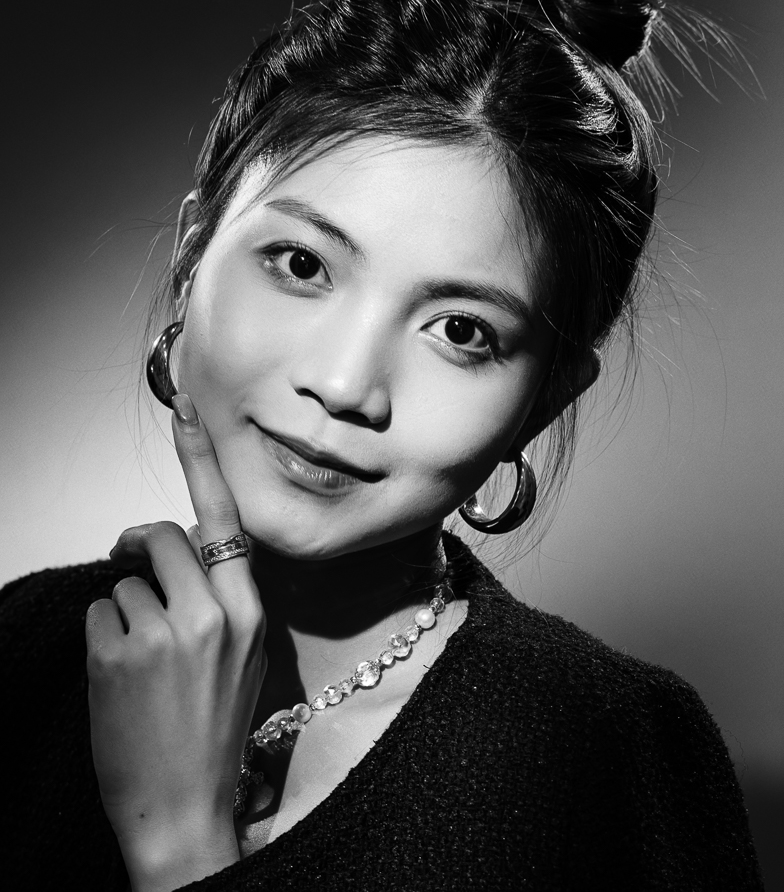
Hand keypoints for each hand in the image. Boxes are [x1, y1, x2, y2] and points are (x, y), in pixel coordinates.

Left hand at [85, 394, 265, 891]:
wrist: (185, 807)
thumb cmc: (216, 730)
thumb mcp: (247, 656)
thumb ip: (227, 597)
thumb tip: (190, 549)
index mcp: (250, 612)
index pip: (225, 519)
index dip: (201, 459)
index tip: (183, 410)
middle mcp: (211, 614)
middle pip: (161, 536)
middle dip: (139, 546)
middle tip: (129, 560)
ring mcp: (162, 634)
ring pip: (125, 581)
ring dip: (124, 611)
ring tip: (139, 661)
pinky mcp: (116, 655)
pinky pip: (99, 613)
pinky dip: (102, 637)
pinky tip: (119, 677)